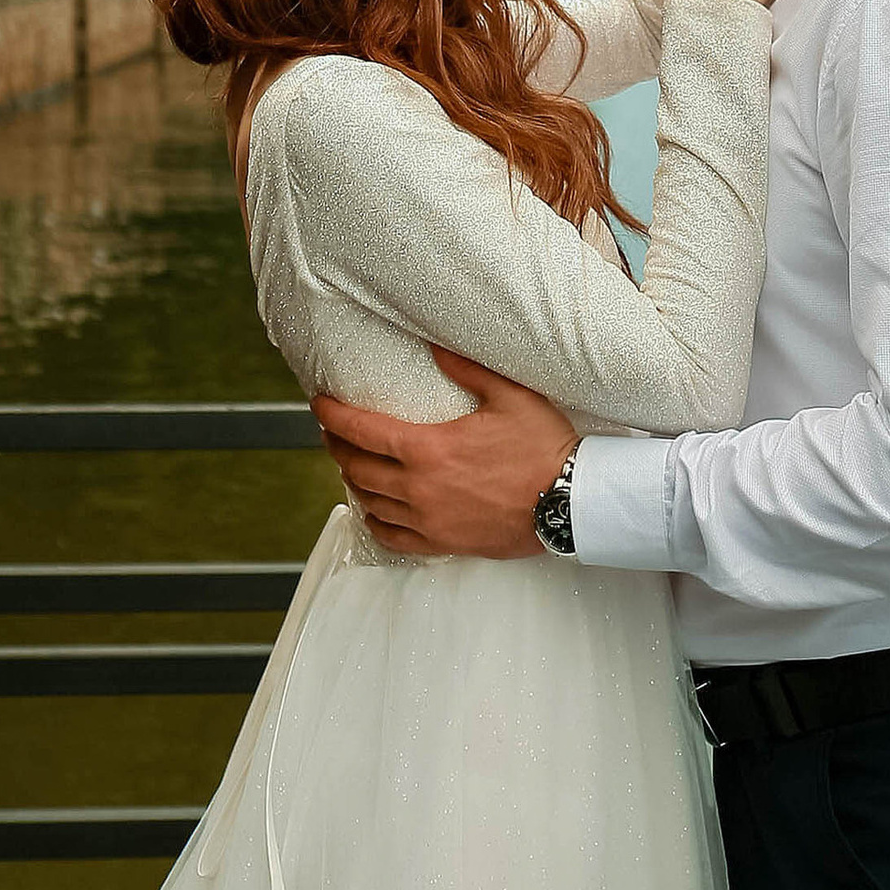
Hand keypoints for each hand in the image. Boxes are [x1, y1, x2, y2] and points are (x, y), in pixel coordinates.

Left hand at [310, 350, 574, 557]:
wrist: (569, 502)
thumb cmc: (543, 448)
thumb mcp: (510, 395)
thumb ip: (467, 368)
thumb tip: (434, 346)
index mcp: (428, 449)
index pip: (362, 431)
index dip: (334, 416)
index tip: (319, 405)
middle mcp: (419, 488)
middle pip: (357, 467)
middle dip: (336, 446)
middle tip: (331, 432)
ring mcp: (428, 520)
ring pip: (369, 502)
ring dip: (353, 480)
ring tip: (350, 464)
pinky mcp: (442, 543)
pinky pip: (392, 537)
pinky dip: (374, 522)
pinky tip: (372, 511)